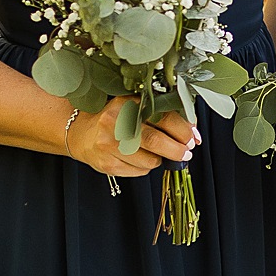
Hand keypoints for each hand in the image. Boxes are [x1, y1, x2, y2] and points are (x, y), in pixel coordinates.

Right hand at [66, 94, 197, 177]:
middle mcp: (115, 123)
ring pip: (150, 160)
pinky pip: (139, 171)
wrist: (82, 133)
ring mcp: (108, 145)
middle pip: (155, 141)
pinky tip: (140, 158)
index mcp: (127, 104)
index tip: (193, 138)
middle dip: (176, 150)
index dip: (182, 130)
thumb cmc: (116, 119)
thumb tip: (192, 132)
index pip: (162, 117)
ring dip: (160, 159)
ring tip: (157, 153)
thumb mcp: (134, 107)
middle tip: (185, 152)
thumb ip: (161, 114)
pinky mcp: (107, 164)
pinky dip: (147, 167)